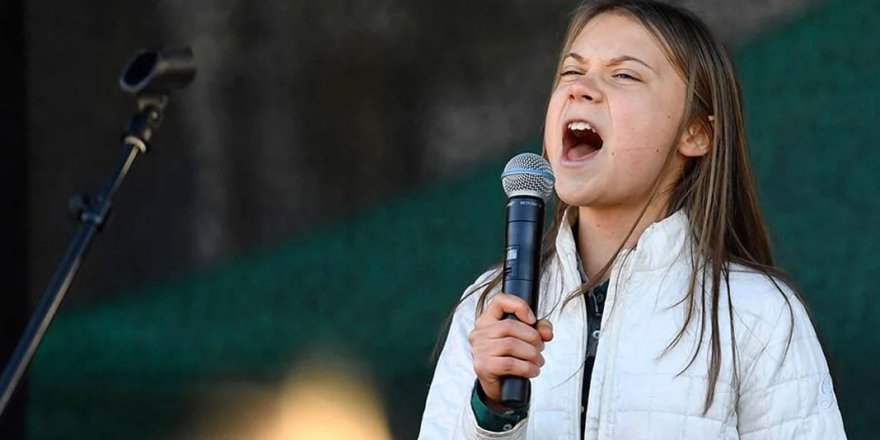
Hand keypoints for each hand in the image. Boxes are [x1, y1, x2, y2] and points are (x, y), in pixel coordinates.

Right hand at [468, 293, 553, 409]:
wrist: (500, 387)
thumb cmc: (511, 358)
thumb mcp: (526, 340)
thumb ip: (539, 330)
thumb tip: (547, 333)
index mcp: (487, 320)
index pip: (500, 301)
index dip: (519, 306)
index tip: (532, 320)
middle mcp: (479, 333)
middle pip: (510, 325)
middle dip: (532, 337)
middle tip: (540, 348)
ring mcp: (479, 350)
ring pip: (511, 345)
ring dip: (532, 354)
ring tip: (538, 361)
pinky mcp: (483, 366)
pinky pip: (510, 363)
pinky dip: (527, 368)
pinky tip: (533, 371)